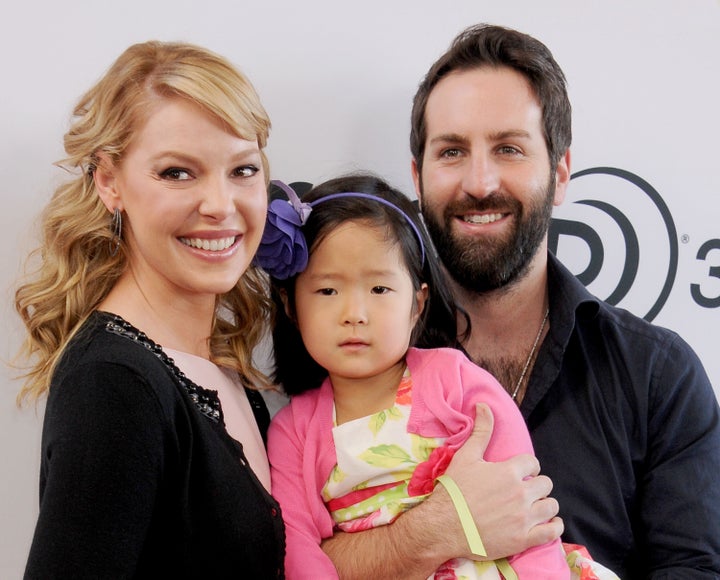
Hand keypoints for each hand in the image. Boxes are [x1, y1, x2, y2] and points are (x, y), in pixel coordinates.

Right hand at [441, 403, 562, 559]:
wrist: (444, 525)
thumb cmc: (454, 490)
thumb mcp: (466, 456)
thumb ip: (481, 431)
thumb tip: (484, 405)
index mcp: (509, 471)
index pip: (533, 463)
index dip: (527, 467)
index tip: (519, 473)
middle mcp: (521, 493)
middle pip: (545, 484)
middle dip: (536, 485)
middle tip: (523, 491)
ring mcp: (524, 518)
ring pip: (552, 506)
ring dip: (545, 505)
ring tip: (533, 506)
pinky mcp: (524, 539)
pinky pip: (553, 532)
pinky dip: (553, 526)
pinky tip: (546, 523)